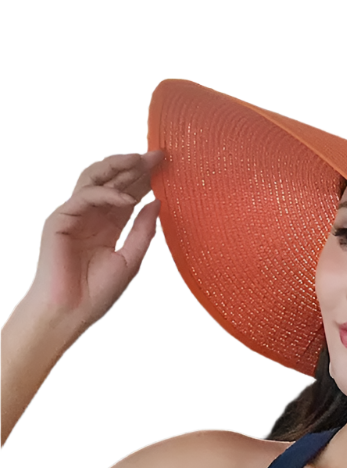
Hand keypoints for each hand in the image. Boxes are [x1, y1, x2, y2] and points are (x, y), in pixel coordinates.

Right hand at [30, 151, 164, 335]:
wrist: (71, 312)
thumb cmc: (97, 292)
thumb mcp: (131, 259)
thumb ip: (144, 230)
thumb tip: (158, 202)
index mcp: (108, 225)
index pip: (128, 194)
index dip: (145, 179)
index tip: (166, 166)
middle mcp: (91, 216)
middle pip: (112, 182)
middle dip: (134, 167)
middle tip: (157, 155)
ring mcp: (74, 215)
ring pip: (93, 179)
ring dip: (117, 167)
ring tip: (140, 161)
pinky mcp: (59, 219)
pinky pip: (84, 197)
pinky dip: (106, 194)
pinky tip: (127, 198)